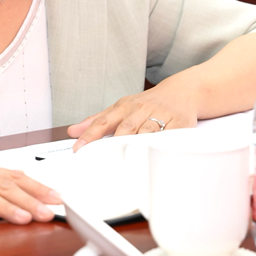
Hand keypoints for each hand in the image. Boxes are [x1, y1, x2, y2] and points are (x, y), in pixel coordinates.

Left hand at [67, 73, 199, 150]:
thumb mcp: (121, 107)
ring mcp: (161, 116)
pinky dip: (161, 146)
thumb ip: (98, 120)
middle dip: (113, 144)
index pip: (104, 122)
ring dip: (135, 146)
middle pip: (125, 128)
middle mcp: (141, 110)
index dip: (90, 135)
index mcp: (125, 107)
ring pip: (146, 133)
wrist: (182, 92)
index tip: (79, 148)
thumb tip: (74, 131)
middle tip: (100, 161)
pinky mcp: (179, 124)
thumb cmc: (148, 103)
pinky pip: (169, 136)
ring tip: (124, 163)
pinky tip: (153, 155)